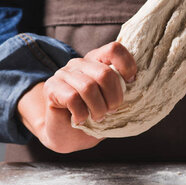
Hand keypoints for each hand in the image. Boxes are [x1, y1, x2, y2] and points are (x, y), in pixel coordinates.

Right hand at [17, 42, 136, 153]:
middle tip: (111, 111)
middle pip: (104, 73)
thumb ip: (121, 89)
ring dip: (97, 109)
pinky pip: (72, 98)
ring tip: (97, 117)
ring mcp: (64, 73)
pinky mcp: (52, 87)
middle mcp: (80, 63)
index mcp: (97, 61)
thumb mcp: (111, 101)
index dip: (127, 66)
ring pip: (88, 87)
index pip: (114, 49)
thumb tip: (134, 84)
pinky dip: (81, 114)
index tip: (130, 84)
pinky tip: (80, 120)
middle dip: (113, 98)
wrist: (66, 135)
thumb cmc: (93, 116)